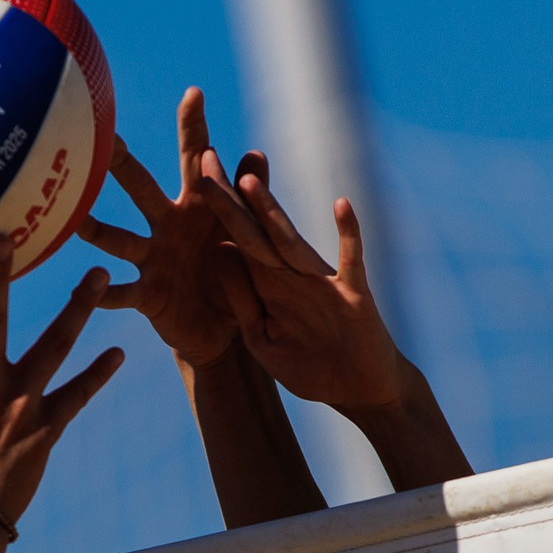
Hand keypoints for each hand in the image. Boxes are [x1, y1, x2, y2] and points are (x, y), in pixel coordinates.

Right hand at [77, 88, 240, 368]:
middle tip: (105, 139)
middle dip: (123, 165)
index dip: (194, 128)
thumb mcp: (250, 235)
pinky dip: (103, 296)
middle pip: (142, 189)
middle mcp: (168, 225)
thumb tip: (256, 154)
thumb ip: (252, 198)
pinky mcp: (148, 296)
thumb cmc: (235, 272)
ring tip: (76, 221)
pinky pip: (122, 295)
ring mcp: (153, 259)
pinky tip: (89, 290)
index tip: (193, 94)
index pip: (196, 159)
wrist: (224, 327)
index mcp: (198, 205)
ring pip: (120, 241)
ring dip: (97, 231)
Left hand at [196, 152, 408, 409]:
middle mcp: (292, 274)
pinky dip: (349, 234)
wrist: (358, 391)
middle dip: (230, 200)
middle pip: (256, 230)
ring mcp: (322, 280)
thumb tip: (218, 253)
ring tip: (249, 183)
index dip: (216, 210)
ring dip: (271, 213)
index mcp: (267, 284)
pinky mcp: (354, 293)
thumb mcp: (262, 338)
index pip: (236, 238)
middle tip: (204, 161)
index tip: (193, 176)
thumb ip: (242, 300)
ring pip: (291, 241)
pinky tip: (341, 205)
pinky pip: (351, 259)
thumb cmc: (310, 367)